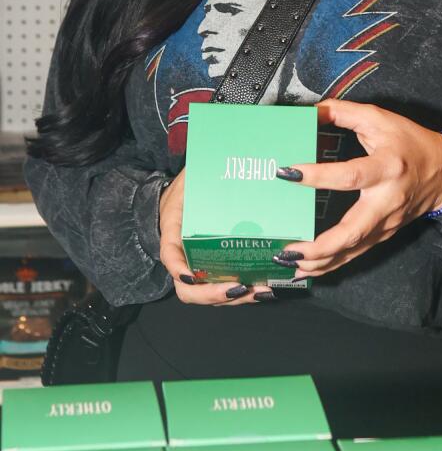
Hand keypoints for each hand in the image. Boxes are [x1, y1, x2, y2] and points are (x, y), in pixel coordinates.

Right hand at [159, 169, 272, 305]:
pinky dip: (242, 293)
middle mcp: (183, 256)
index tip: (191, 276)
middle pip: (190, 290)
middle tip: (241, 288)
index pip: (169, 255)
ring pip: (209, 294)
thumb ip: (197, 171)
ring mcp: (198, 266)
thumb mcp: (189, 177)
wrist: (184, 199)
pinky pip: (224, 287)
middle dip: (214, 294)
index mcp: (172, 232)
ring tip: (260, 292)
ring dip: (234, 299)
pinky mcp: (216, 268)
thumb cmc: (188, 188)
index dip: (178, 268)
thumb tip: (215, 152)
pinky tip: (263, 289)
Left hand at [276, 99, 441, 280]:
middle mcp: (387, 200)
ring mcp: (386, 223)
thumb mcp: (380, 119)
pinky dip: (330, 264)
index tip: (288, 173)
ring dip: (320, 261)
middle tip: (288, 249)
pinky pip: (355, 254)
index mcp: (387, 167)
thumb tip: (310, 112)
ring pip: (352, 250)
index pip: (350, 176)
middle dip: (320, 245)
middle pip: (353, 231)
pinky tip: (307, 269)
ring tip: (288, 261)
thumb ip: (344, 112)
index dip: (319, 176)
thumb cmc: (411, 143)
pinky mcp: (384, 235)